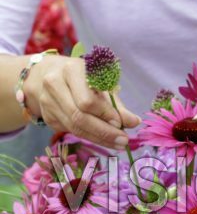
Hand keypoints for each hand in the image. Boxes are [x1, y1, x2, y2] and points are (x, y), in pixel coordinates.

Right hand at [24, 55, 140, 148]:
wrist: (45, 74)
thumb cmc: (81, 77)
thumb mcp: (101, 83)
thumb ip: (116, 104)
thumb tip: (134, 122)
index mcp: (71, 70)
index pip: (87, 100)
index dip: (105, 114)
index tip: (121, 124)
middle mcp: (54, 85)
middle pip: (79, 116)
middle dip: (104, 132)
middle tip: (123, 140)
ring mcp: (47, 102)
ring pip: (74, 128)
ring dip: (99, 139)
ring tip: (117, 143)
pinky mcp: (47, 117)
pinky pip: (71, 131)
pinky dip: (90, 137)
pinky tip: (104, 140)